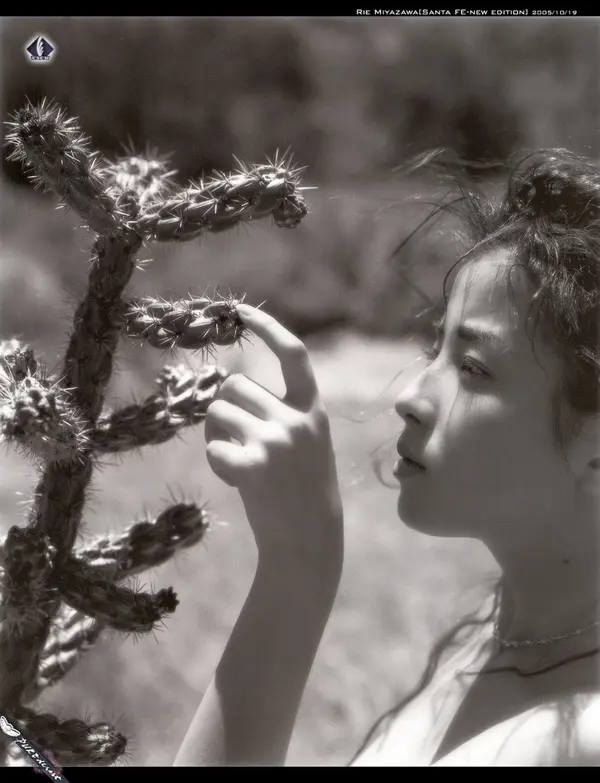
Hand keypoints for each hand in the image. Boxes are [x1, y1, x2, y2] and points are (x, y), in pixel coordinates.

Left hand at [204, 304, 343, 579]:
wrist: (310, 541)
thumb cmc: (304, 491)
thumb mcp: (306, 443)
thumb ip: (280, 413)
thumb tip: (228, 389)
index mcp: (312, 409)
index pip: (293, 354)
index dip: (267, 328)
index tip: (242, 311)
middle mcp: (296, 418)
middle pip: (235, 384)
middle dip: (226, 406)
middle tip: (235, 436)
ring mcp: (275, 441)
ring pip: (218, 412)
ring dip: (217, 433)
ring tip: (239, 460)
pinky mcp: (253, 465)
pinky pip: (213, 447)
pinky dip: (217, 462)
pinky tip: (237, 480)